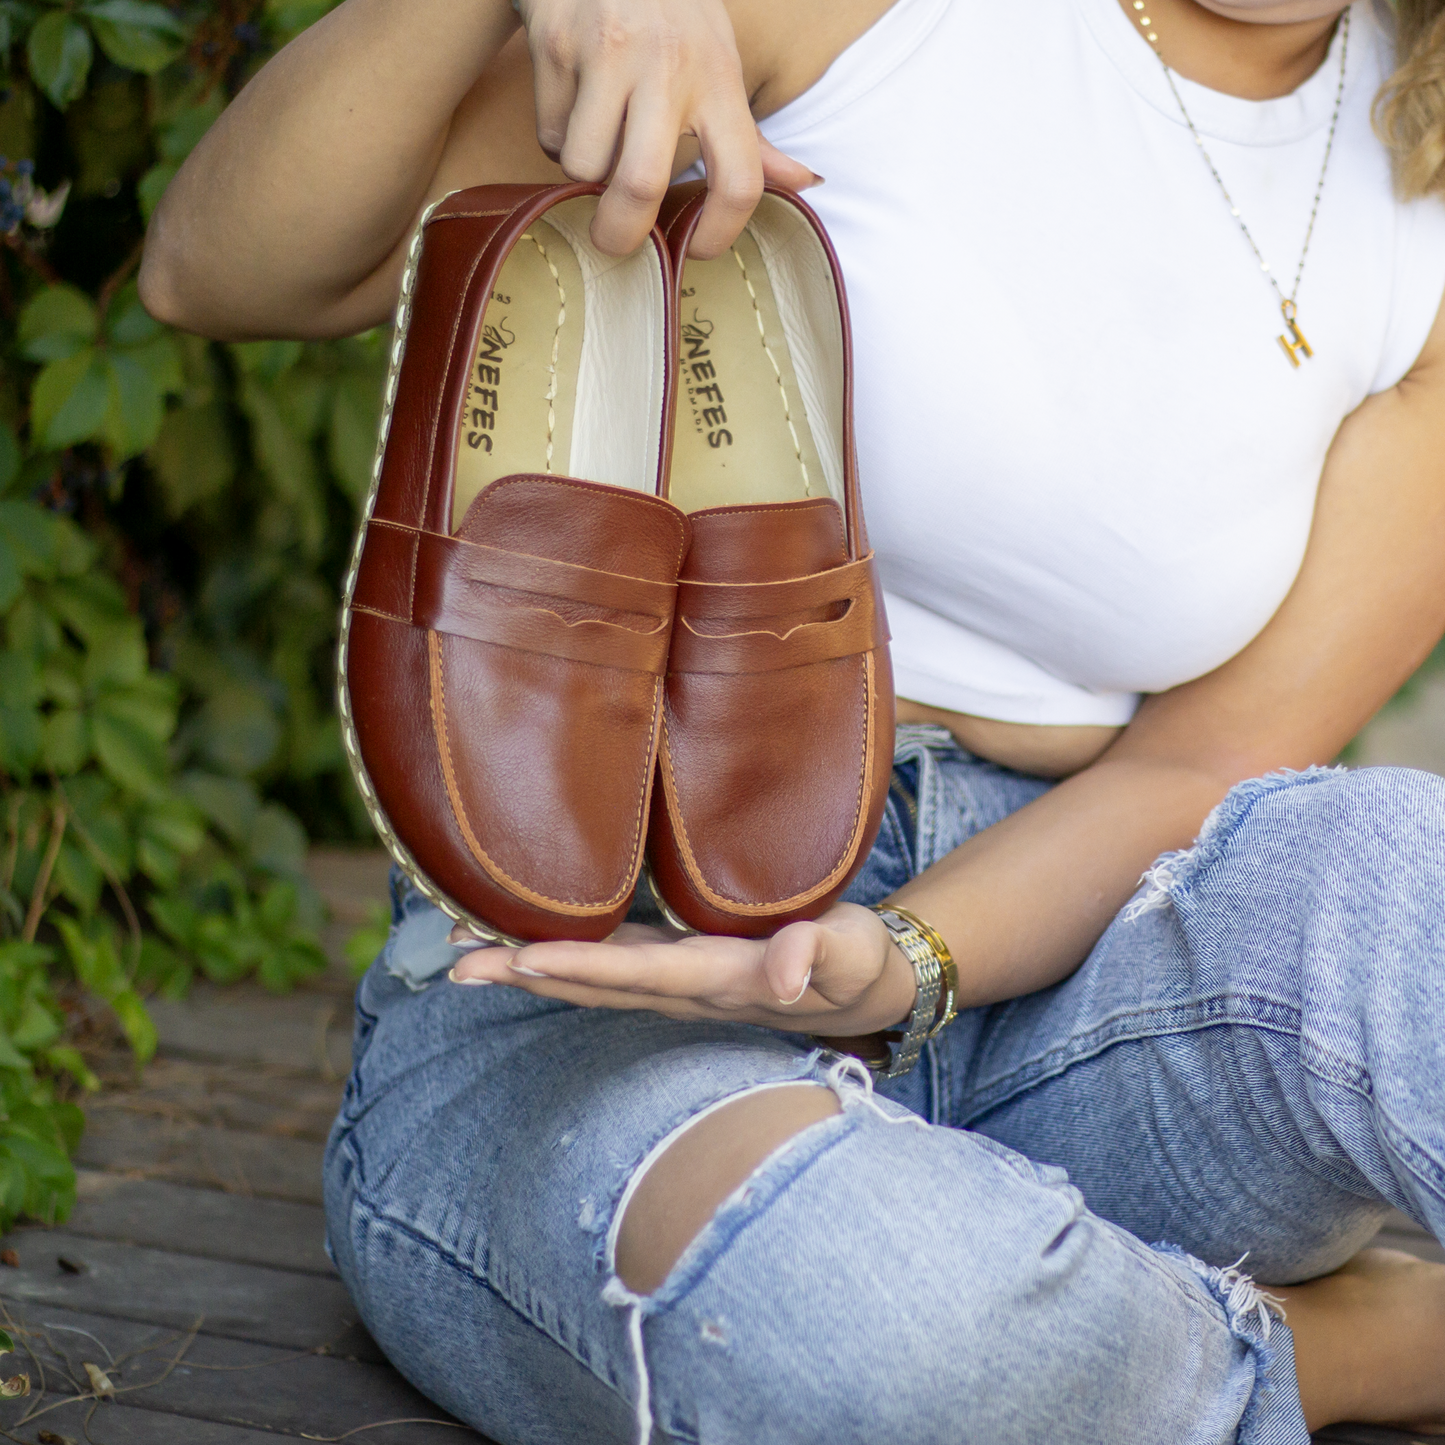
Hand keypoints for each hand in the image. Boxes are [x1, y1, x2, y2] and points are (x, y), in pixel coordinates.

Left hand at [449, 900, 917, 1035]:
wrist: (866, 989)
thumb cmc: (858, 963)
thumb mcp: (851, 952)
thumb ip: (820, 953)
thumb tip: (787, 974)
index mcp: (722, 979)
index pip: (640, 971)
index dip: (580, 964)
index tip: (520, 957)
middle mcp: (686, 988)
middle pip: (593, 983)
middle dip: (524, 971)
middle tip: (455, 961)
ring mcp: (677, 983)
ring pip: (590, 978)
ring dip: (526, 967)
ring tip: (462, 952)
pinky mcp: (680, 967)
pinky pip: (607, 964)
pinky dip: (558, 956)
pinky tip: (521, 942)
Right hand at [516, 0, 818, 255]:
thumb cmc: (670, 19)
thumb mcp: (719, 63)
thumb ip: (750, 136)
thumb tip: (805, 183)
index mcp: (718, 78)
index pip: (740, 178)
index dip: (721, 232)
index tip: (698, 250)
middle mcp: (667, 64)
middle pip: (641, 184)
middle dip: (621, 231)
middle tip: (615, 241)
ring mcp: (607, 52)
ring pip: (584, 164)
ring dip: (584, 173)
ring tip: (596, 140)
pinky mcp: (556, 44)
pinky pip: (551, 131)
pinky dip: (558, 135)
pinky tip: (573, 101)